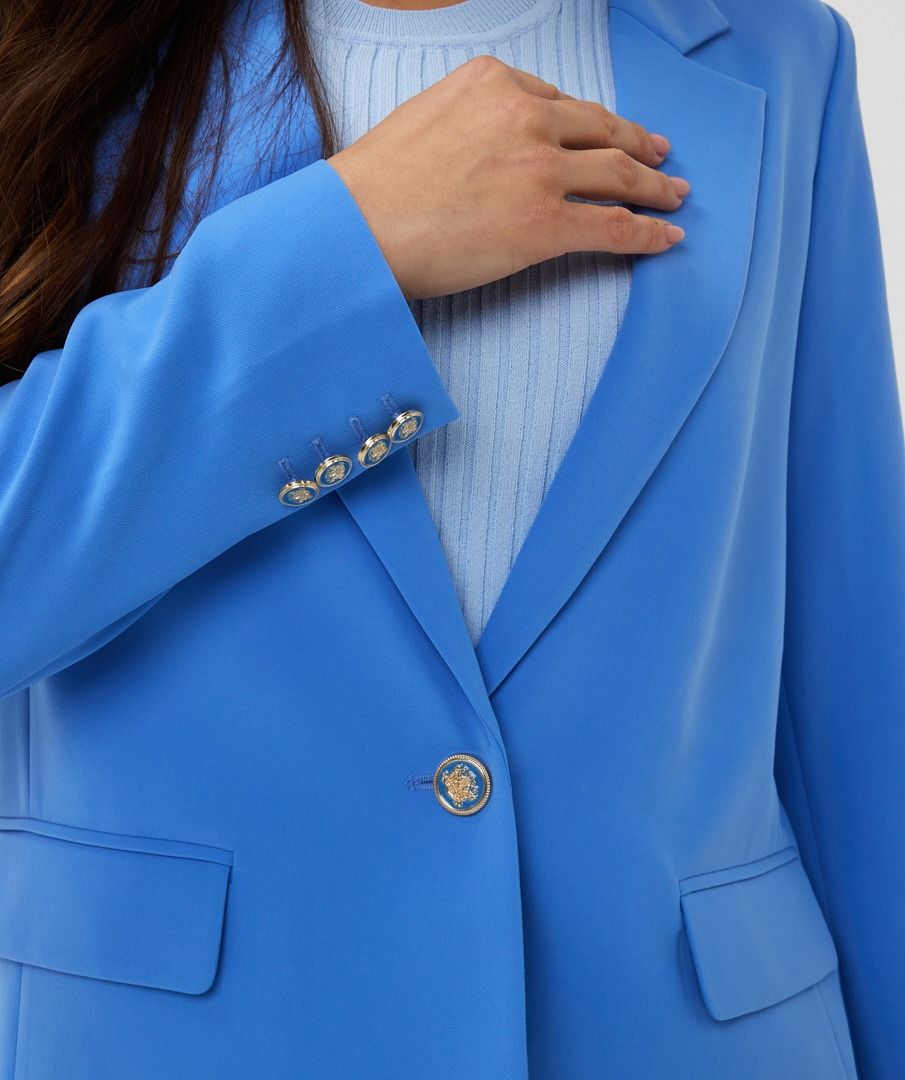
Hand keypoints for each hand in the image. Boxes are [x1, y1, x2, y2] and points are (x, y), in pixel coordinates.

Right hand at [326, 54, 688, 300]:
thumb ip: (470, 120)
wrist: (355, 228)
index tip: (609, 134)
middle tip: (661, 158)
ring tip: (675, 197)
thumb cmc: (373, 185)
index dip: (592, 124)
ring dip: (656, 187)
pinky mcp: (546, 224)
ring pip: (619, 173)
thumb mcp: (424, 118)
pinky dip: (647, 233)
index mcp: (494, 83)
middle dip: (638, 144)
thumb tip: (491, 147)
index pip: (559, 103)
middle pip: (602, 130)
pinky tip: (667, 238)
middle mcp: (526, 117)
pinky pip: (613, 226)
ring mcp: (541, 170)